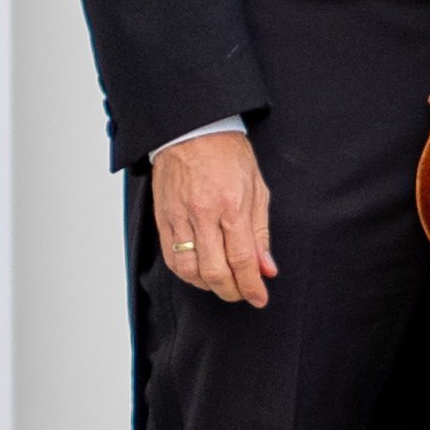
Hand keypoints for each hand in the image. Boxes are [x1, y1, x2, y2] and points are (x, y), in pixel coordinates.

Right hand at [153, 130, 275, 308]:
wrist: (192, 131)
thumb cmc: (229, 155)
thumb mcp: (258, 189)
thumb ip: (260, 232)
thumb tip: (266, 268)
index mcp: (231, 204)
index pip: (242, 259)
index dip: (252, 285)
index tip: (260, 298)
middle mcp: (203, 214)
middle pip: (215, 271)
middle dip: (232, 291)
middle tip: (244, 294)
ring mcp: (179, 217)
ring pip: (189, 270)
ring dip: (209, 286)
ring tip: (224, 285)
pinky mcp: (163, 219)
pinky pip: (172, 258)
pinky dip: (187, 274)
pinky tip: (201, 274)